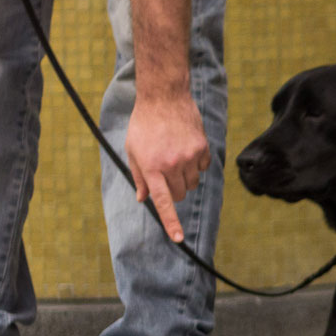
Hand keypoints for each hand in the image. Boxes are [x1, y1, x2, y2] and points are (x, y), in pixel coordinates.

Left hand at [125, 92, 210, 242]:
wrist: (164, 97)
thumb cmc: (143, 124)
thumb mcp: (132, 150)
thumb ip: (138, 176)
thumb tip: (142, 198)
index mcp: (151, 167)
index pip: (163, 201)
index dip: (171, 222)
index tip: (178, 238)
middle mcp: (172, 164)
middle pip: (179, 195)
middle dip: (173, 191)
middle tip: (166, 176)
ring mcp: (189, 157)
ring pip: (192, 183)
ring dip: (185, 178)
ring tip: (176, 158)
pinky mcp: (202, 148)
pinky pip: (203, 168)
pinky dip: (197, 165)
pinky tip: (187, 149)